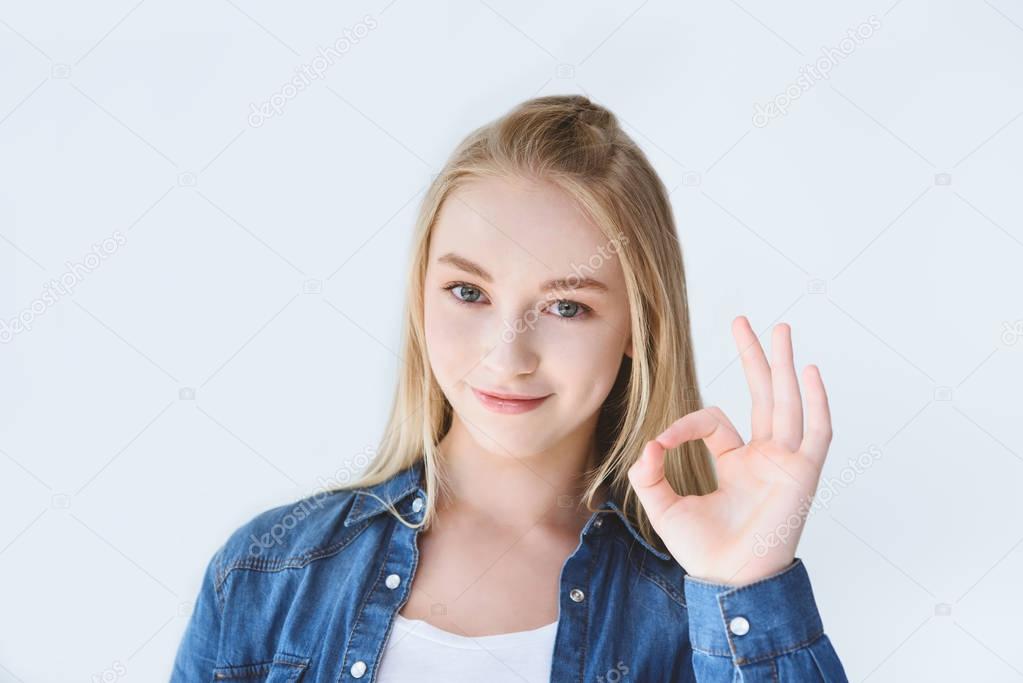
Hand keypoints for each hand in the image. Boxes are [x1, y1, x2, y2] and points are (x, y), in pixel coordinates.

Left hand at [627, 316, 832, 586]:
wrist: (729, 581)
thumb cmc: (702, 551)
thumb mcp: (663, 507)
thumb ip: (648, 475)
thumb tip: (647, 444)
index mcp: (735, 462)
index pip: (713, 420)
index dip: (684, 424)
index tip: (661, 443)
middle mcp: (763, 457)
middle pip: (762, 394)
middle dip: (753, 357)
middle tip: (742, 321)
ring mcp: (785, 463)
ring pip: (787, 402)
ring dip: (782, 365)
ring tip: (780, 328)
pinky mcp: (802, 475)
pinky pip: (815, 432)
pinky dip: (816, 402)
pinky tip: (809, 371)